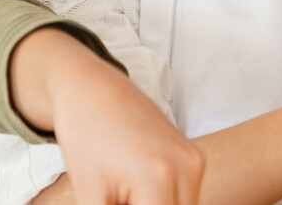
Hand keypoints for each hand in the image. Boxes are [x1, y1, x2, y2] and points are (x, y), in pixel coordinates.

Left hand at [11, 28, 204, 204]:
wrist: (90, 89)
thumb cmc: (85, 134)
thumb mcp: (91, 194)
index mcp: (159, 178)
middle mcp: (188, 167)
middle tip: (118, 199)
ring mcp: (196, 160)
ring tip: (123, 196)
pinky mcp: (195, 156)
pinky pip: (187, 197)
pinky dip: (164, 203)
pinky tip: (137, 194)